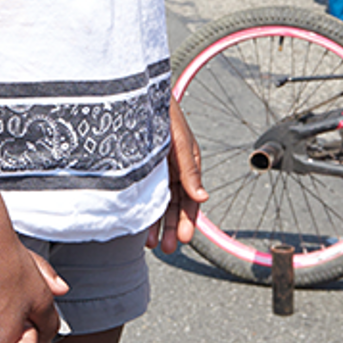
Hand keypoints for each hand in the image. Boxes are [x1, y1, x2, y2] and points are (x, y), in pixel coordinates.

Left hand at [147, 99, 206, 254]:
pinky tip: (140, 223)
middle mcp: (173, 169)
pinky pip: (145, 193)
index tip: (184, 238)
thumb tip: (203, 197)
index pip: (191, 198)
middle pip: (175, 205)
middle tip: (167, 248)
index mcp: (188, 163)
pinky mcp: (141, 167)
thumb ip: (189, 170)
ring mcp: (156, 169)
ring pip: (159, 202)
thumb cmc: (164, 112)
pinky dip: (144, 209)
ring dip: (158, 224)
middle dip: (173, 227)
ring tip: (152, 243)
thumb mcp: (179, 142)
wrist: (139, 94)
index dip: (188, 219)